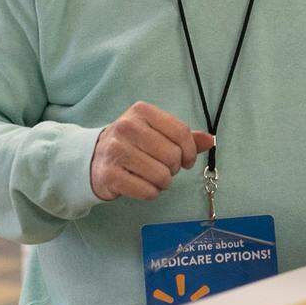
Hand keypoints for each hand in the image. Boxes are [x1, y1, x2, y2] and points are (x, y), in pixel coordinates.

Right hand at [90, 101, 214, 201]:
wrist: (94, 158)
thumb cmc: (133, 144)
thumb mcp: (156, 132)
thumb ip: (184, 137)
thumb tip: (211, 140)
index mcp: (142, 111)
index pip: (181, 132)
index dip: (191, 151)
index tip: (188, 161)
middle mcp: (126, 127)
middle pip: (172, 155)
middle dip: (175, 168)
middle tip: (165, 169)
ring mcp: (115, 151)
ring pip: (161, 175)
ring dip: (163, 182)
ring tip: (154, 177)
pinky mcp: (109, 175)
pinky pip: (147, 191)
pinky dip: (151, 192)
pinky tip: (144, 186)